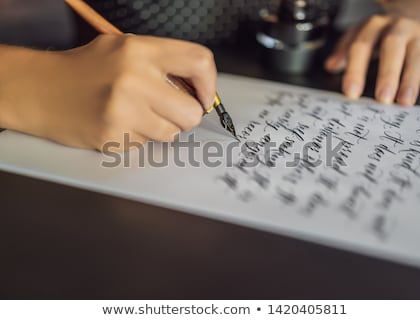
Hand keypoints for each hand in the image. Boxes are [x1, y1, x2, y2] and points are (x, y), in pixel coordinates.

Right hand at [0, 35, 216, 150]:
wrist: (40, 90)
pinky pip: (146, 145)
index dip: (209, 84)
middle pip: (191, 112)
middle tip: (168, 111)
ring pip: (171, 134)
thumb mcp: (124, 49)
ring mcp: (123, 111)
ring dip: (161, 129)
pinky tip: (120, 125)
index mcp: (140, 50)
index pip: (199, 62)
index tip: (204, 97)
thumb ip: (161, 64)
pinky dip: (138, 138)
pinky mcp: (113, 137)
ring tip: (137, 116)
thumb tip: (198, 89)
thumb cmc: (86, 70)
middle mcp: (134, 78)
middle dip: (185, 117)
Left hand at [325, 15, 419, 105]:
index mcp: (374, 26)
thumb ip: (345, 51)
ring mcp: (419, 35)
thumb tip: (330, 66)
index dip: (355, 69)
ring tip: (404, 101)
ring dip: (411, 79)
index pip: (361, 46)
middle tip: (381, 98)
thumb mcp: (361, 35)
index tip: (351, 92)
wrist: (416, 11)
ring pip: (416, 55)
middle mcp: (398, 27)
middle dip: (387, 73)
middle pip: (391, 48)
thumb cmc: (383, 32)